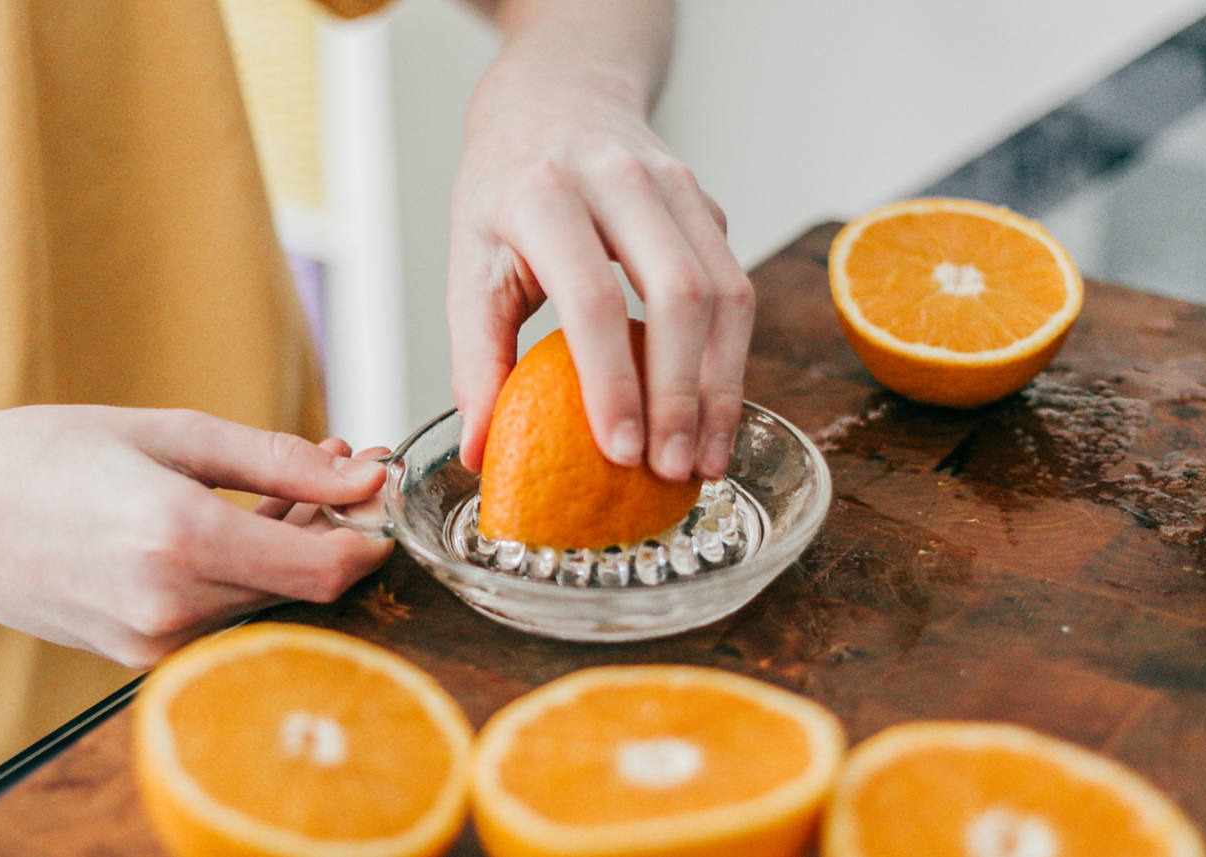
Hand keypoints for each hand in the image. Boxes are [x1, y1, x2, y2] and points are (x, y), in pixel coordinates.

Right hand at [0, 406, 390, 667]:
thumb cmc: (43, 457)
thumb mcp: (170, 434)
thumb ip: (278, 462)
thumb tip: (362, 475)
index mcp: (179, 539)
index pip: (325, 570)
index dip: (371, 538)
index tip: (381, 494)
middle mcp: (170, 605)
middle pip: (303, 587)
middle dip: (336, 529)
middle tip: (343, 463)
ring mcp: (153, 641)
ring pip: (267, 601)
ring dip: (295, 549)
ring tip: (287, 483)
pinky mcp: (139, 655)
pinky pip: (225, 613)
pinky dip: (249, 571)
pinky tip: (243, 520)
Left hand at [447, 60, 753, 482]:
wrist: (556, 98)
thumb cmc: (506, 188)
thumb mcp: (469, 262)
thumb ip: (475, 359)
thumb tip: (480, 452)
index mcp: (544, 193)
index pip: (592, 297)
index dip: (612, 381)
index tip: (620, 452)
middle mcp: (619, 180)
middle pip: (681, 293)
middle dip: (684, 393)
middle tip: (673, 469)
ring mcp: (677, 186)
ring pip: (727, 291)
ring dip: (722, 385)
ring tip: (706, 459)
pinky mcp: (709, 205)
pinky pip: (736, 287)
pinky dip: (729, 359)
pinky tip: (711, 413)